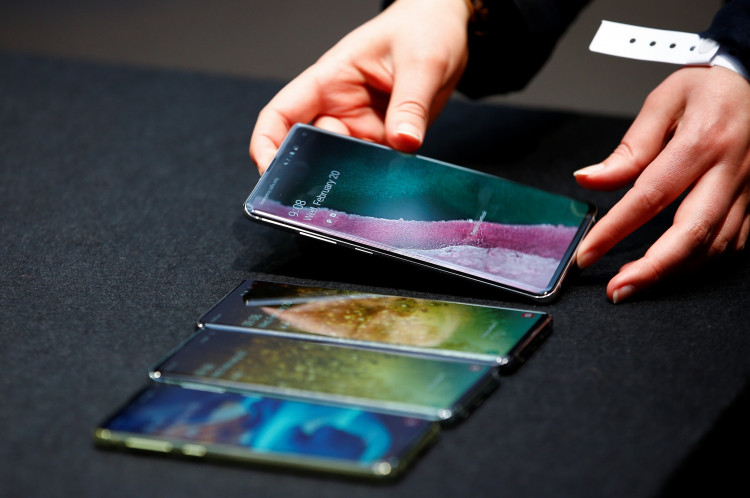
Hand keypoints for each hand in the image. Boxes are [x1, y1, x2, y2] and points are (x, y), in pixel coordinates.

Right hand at [249, 0, 470, 172]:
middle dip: (314, 171)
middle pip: (309, 148)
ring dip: (352, 177)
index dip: (267, 144)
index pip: (282, 114)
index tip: (268, 171)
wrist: (447, 29)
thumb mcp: (421, 62)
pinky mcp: (385, 141)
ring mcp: (362, 127)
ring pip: (343, 164)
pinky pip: (374, 166)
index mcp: (330, 80)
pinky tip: (390, 181)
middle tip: (332, 189)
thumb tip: (404, 142)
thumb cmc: (422, 29)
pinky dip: (378, 177)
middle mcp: (339, 108)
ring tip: (370, 183)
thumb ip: (411, 104)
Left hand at [574, 66, 749, 302]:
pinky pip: (734, 241)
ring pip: (717, 245)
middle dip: (653, 269)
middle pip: (694, 232)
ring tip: (635, 285)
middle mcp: (731, 169)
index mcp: (702, 141)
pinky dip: (701, 261)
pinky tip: (673, 269)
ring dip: (675, 272)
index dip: (616, 230)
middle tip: (618, 290)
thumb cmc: (708, 89)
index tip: (587, 253)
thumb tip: (588, 179)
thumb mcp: (663, 103)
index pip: (650, 196)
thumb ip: (628, 149)